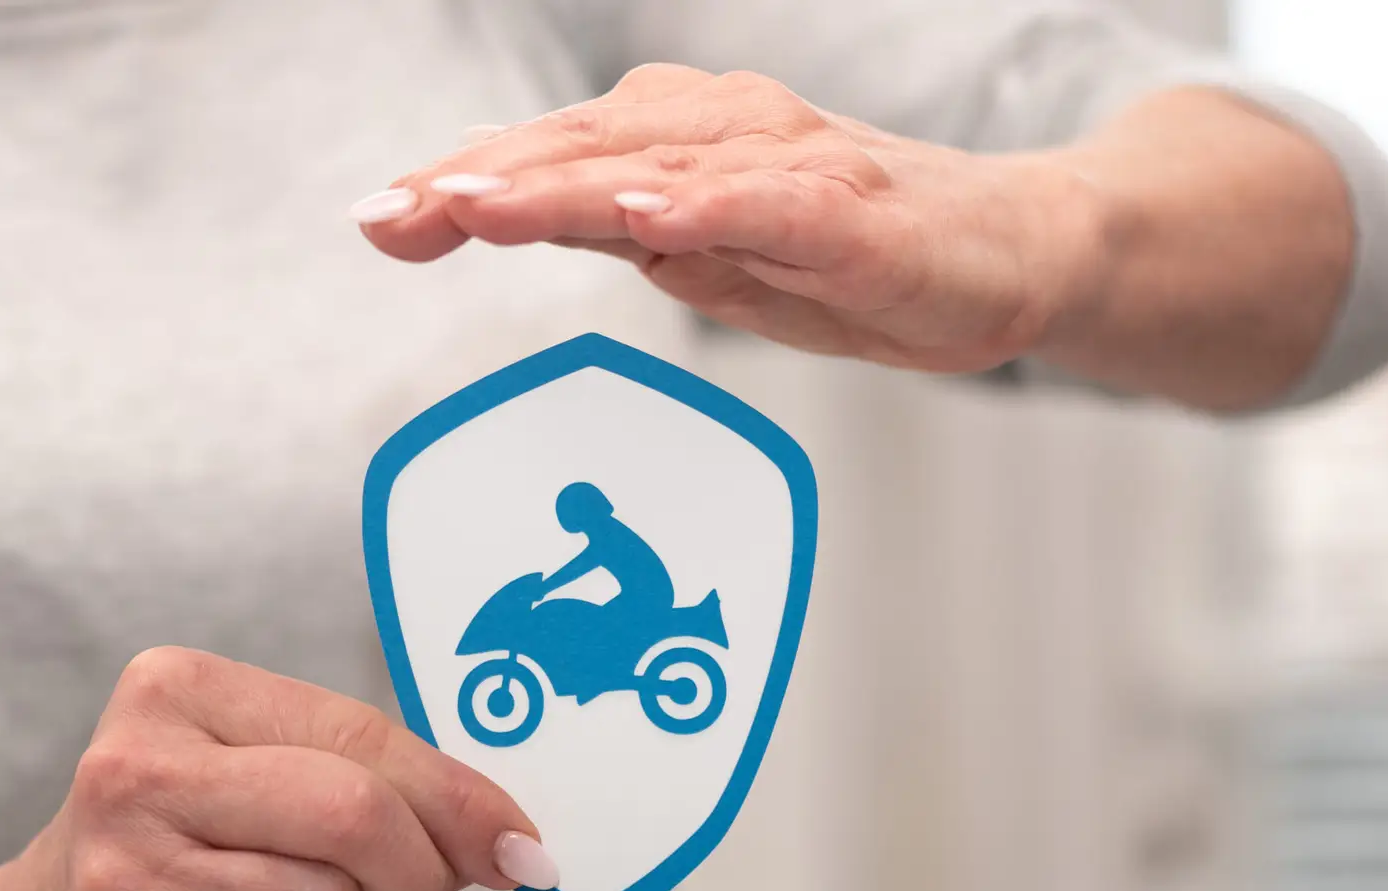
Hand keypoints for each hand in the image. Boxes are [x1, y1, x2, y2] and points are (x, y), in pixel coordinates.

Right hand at [0, 648, 554, 890]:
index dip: (460, 797)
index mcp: (175, 691)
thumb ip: (367, 778)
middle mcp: (139, 772)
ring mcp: (129, 876)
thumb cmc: (178, 850)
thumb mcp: (250, 774)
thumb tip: (509, 836)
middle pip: (355, 815)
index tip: (519, 844)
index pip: (361, 735)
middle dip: (424, 876)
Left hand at [356, 64, 1108, 374]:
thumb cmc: (854, 258)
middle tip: (391, 211)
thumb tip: (531, 214)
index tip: (377, 216)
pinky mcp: (854, 213)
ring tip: (476, 203)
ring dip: (562, 185)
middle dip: (481, 182)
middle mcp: (726, 134)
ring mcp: (791, 168)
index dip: (464, 183)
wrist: (1010, 251)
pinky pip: (772, 206)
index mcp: (682, 145)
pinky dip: (706, 208)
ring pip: (659, 169)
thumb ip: (626, 232)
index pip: (556, 162)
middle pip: (585, 152)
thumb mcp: (714, 258)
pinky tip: (646, 217)